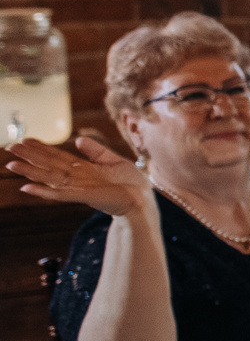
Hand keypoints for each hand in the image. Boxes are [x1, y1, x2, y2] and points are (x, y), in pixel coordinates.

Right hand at [6, 135, 152, 219]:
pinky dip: (44, 191)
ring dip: (31, 171)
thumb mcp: (115, 160)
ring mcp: (79, 187)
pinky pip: (60, 194)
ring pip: (50, 177)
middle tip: (10, 148)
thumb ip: (96, 151)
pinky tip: (27, 188)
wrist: (144, 201)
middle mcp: (78, 178)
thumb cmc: (132, 183)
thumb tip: (78, 139)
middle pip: (49, 164)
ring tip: (12, 165)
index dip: (42, 148)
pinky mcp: (84, 196)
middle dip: (30, 156)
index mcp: (84, 169)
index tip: (25, 140)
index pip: (58, 157)